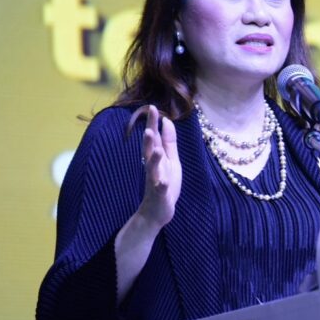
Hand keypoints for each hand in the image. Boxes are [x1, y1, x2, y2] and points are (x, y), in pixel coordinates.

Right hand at [137, 105, 180, 227]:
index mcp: (156, 157)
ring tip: (155, 147)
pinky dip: (161, 185)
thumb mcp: (170, 160)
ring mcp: (155, 180)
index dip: (153, 123)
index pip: (154, 137)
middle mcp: (153, 167)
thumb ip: (168, 142)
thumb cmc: (164, 183)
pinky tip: (163, 182)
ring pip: (152, 168)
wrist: (156, 211)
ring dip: (153, 157)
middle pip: (149, 150)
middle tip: (149, 123)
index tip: (152, 107)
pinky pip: (160, 189)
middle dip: (149, 137)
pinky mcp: (160, 194)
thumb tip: (167, 121)